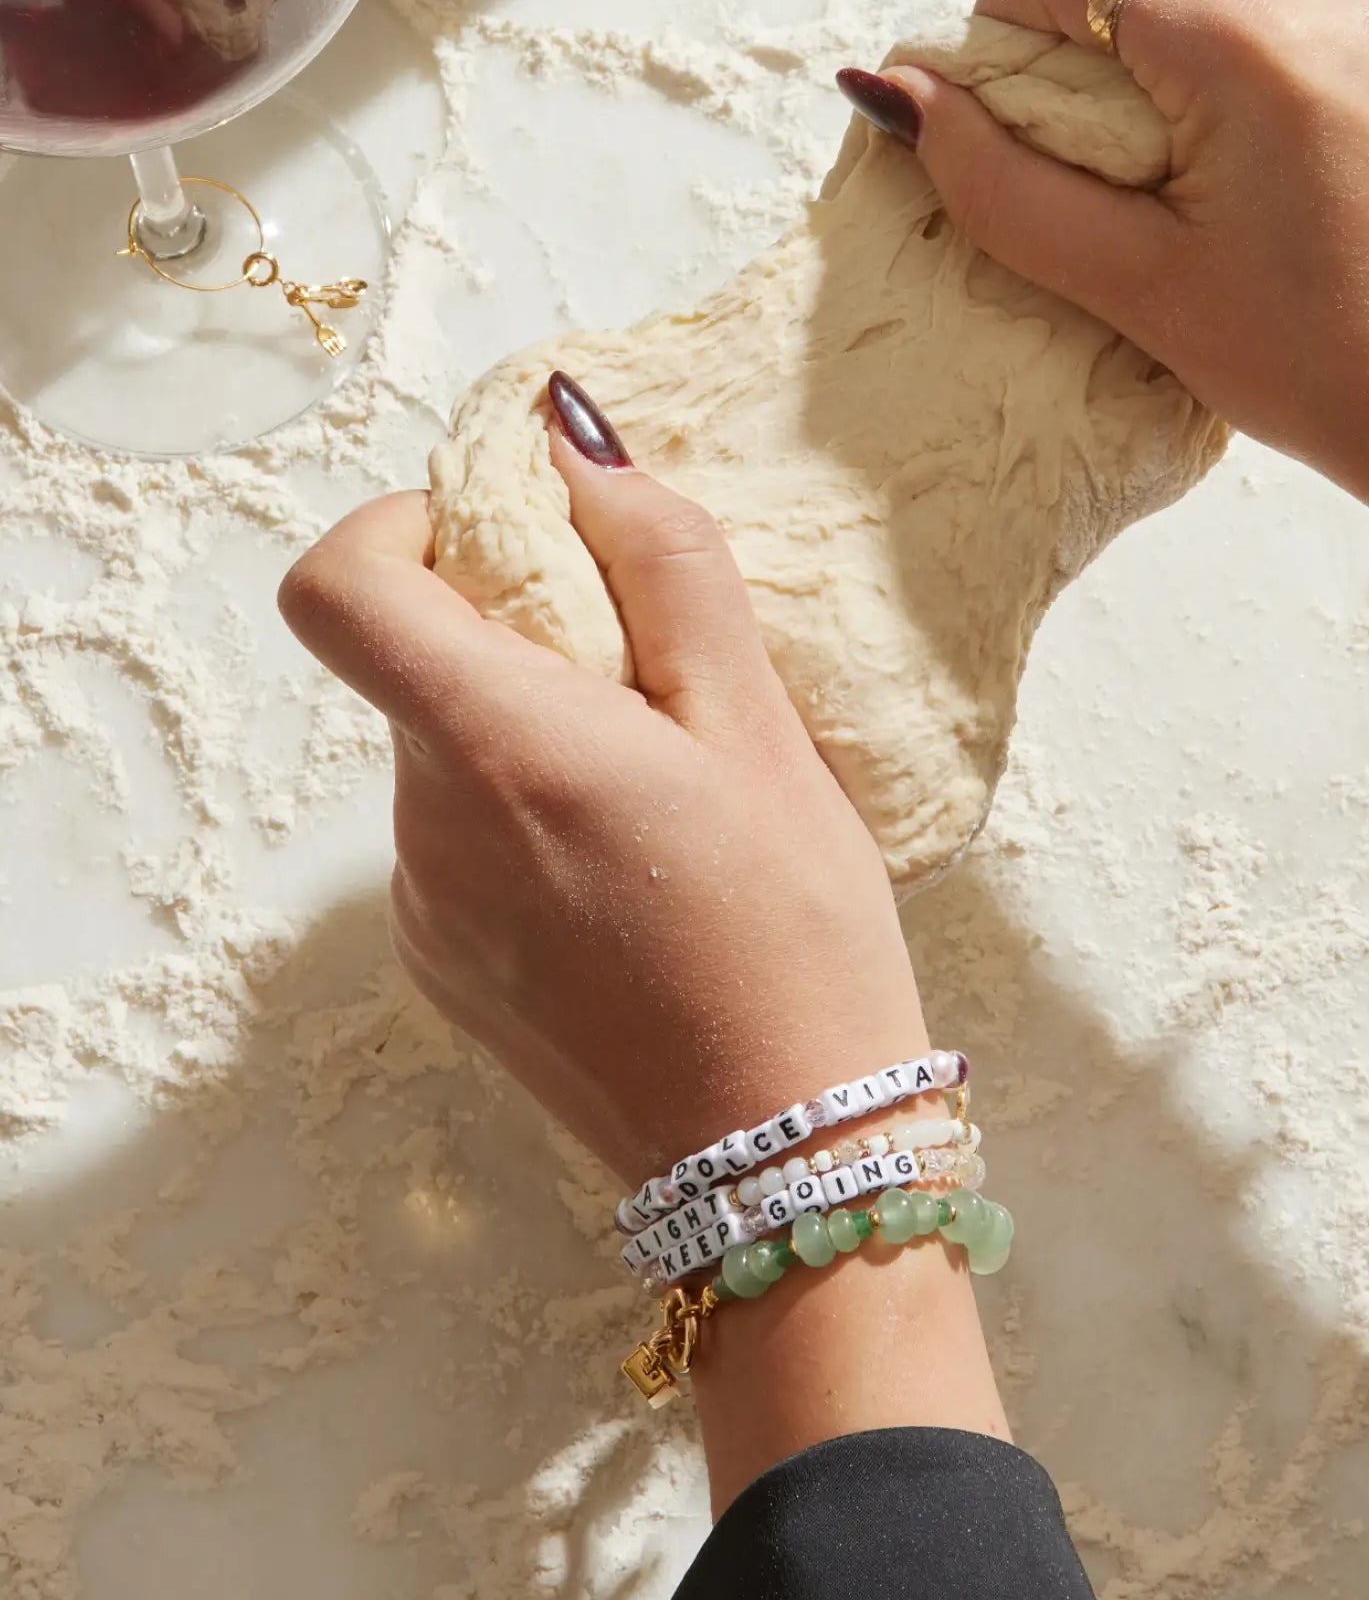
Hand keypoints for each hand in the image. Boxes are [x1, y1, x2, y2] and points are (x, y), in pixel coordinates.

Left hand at [277, 375, 928, 1188]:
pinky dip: (530, 815)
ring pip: (448, 753)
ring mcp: (426, 910)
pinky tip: (640, 874)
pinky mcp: (445, 969)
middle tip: (663, 685)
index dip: (404, 525)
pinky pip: (460, 840)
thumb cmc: (795, 936)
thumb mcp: (763, 730)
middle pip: (415, 665)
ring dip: (536, 730)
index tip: (516, 535)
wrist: (785, 1153)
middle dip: (521, 634)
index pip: (342, 586)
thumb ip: (668, 568)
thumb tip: (576, 446)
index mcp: (504, 751)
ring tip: (670, 797)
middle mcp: (431, 830)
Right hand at [844, 0, 1368, 516]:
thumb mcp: (1145, 293)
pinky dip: (1277, 52)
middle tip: (1092, 151)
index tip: (995, 94)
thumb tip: (903, 97)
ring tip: (1197, 166)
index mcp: (1258, 45)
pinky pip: (1331, 1)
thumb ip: (1005, 188)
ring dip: (1191, 39)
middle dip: (1099, 34)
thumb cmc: (1334, 378)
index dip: (1008, 18)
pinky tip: (1285, 159)